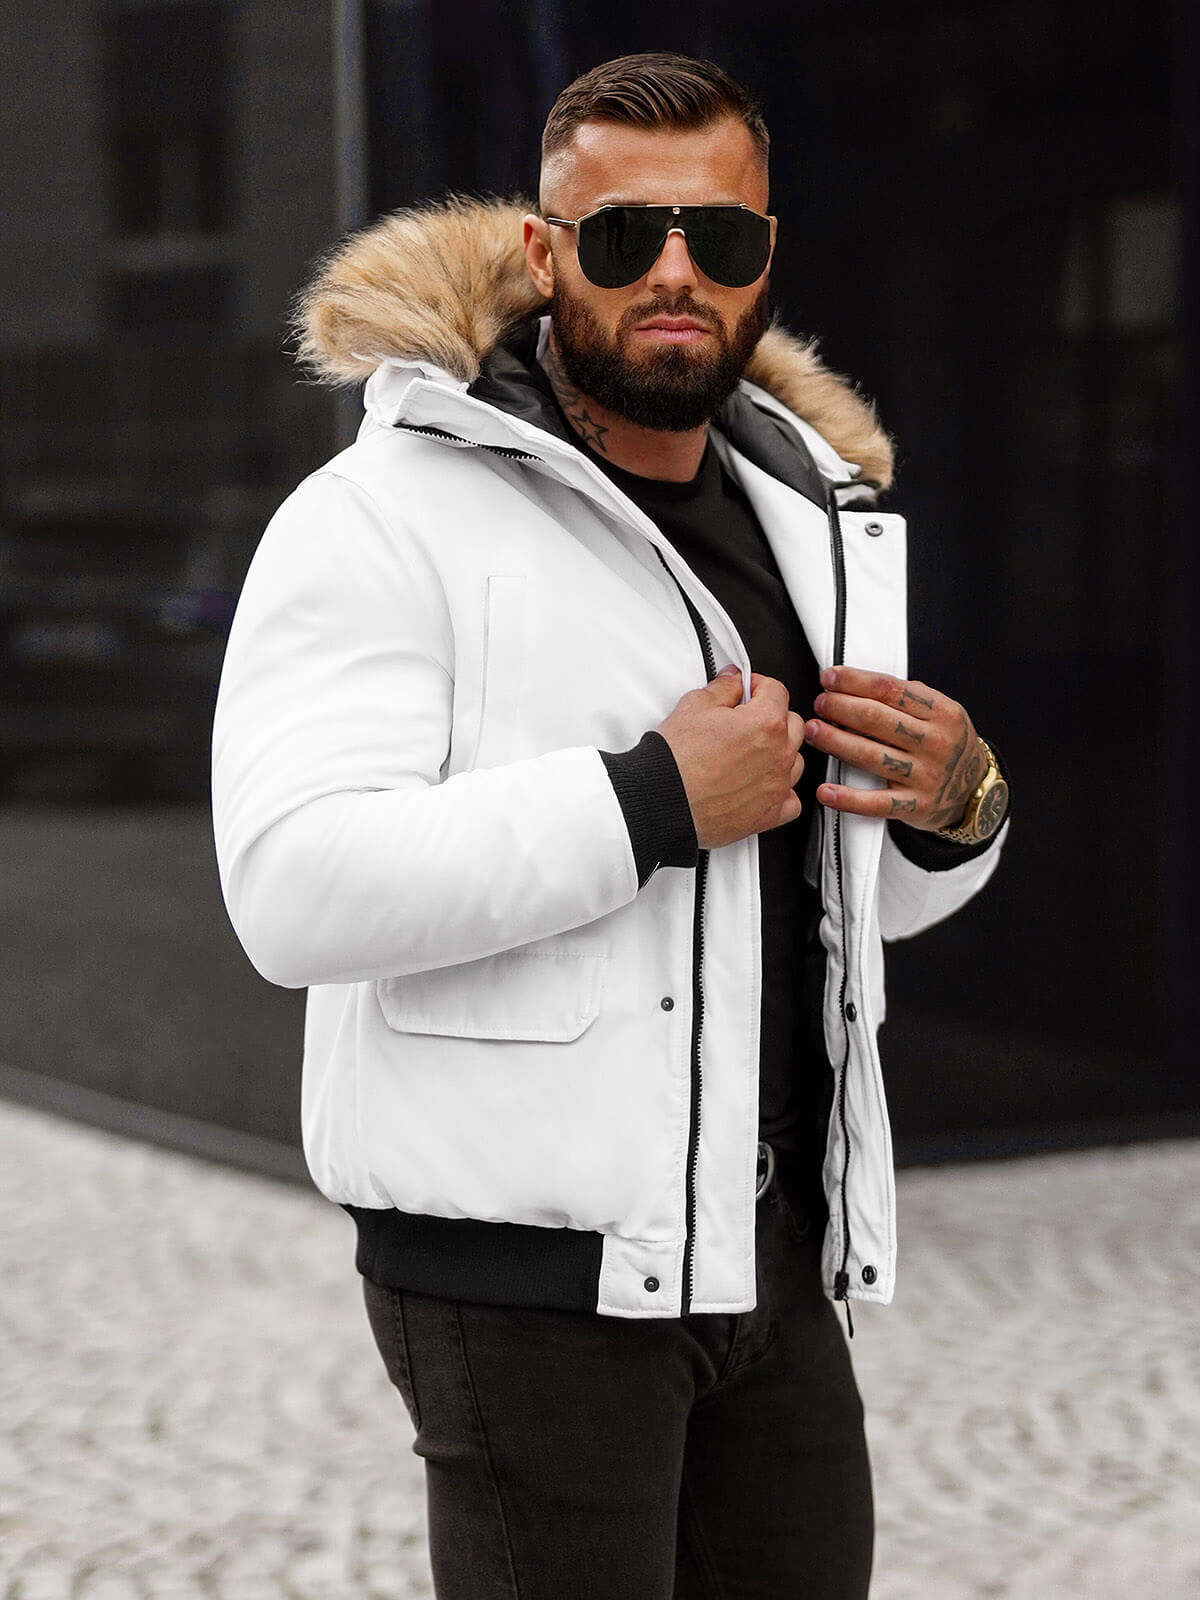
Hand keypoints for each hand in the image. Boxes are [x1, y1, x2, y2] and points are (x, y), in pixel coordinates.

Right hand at [657, 667, 806, 849]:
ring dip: (779, 752)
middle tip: (745, 720)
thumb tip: (732, 681)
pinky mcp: (769, 815)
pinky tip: (762, 785)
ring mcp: (776, 787)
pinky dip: (780, 791)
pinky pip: (791, 800)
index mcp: (766, 723)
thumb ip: (723, 688)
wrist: (663, 801)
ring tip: (751, 754)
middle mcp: (778, 755)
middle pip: (792, 724)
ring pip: (795, 761)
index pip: (776, 691)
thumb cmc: (676, 761)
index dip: (757, 686)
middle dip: (772, 716)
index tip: (746, 691)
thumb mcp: (694, 706)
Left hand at [803, 666, 985, 830]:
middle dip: (840, 708)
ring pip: (871, 756)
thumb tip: (855, 682)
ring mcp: (926, 776)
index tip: (830, 678)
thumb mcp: (942, 712)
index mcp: (942, 713)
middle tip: (819, 703)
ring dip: (835, 742)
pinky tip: (826, 791)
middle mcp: (936, 743)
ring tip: (812, 731)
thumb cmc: (948, 745)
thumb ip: (907, 697)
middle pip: (877, 719)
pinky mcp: (916, 806)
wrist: (975, 790)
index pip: (890, 690)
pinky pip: (877, 804)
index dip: (854, 681)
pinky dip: (848, 799)